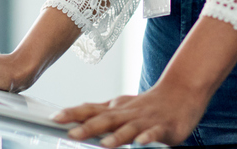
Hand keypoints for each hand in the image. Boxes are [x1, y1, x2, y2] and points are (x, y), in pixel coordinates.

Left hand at [53, 80, 209, 147]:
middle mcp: (127, 113)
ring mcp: (145, 120)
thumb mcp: (121, 107)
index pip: (91, 110)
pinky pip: (154, 134)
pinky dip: (147, 139)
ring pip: (129, 128)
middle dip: (88, 127)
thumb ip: (101, 114)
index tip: (55, 118)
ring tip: (104, 144)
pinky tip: (140, 144)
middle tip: (71, 134)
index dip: (73, 113)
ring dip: (117, 136)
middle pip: (106, 119)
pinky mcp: (164, 128)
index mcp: (116, 109)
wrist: (181, 92)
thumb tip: (74, 120)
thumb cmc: (147, 105)